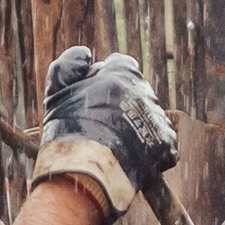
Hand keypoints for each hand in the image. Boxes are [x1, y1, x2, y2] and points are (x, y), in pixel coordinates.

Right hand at [40, 46, 178, 191]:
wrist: (88, 170)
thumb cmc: (69, 129)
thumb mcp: (57, 91)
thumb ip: (68, 65)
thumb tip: (87, 53)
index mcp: (122, 72)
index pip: (121, 65)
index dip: (106, 80)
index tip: (95, 98)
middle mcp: (145, 91)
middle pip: (136, 91)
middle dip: (123, 103)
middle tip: (103, 124)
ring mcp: (158, 118)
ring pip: (148, 116)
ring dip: (136, 126)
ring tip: (116, 145)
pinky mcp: (167, 145)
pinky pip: (160, 142)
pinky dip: (149, 150)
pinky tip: (130, 158)